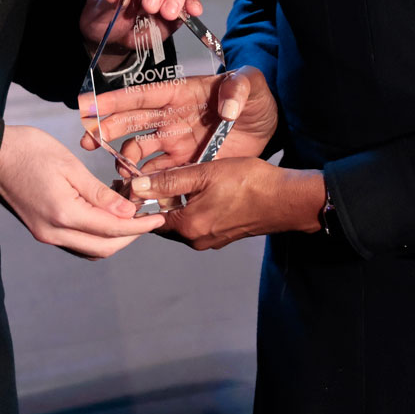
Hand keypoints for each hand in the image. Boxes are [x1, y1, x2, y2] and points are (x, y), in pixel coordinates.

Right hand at [0, 124, 166, 258]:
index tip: (159, 217)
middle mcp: (54, 233)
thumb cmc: (29, 150)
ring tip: (128, 212)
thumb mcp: (69, 165)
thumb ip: (99, 193)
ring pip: (91, 249)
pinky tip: (104, 213)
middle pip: (104, 248)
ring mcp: (46, 235)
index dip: (140, 225)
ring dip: (114, 237)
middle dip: (130, 235)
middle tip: (147, 215)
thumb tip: (127, 213)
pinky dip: (96, 234)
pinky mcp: (42, 230)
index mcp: (63, 214)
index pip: (112, 229)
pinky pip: (77, 243)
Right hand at [80, 67, 278, 172]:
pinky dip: (148, 184)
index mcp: (178, 94)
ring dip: (126, 162)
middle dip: (107, 131)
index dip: (113, 100)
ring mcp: (175, 142)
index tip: (89, 107)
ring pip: (140, 152)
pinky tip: (138, 194)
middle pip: (131, 123)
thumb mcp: (250, 84)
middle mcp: (170, 118)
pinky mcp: (186, 164)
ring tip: (120, 175)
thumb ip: (237, 90)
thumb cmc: (256, 97)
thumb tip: (227, 108)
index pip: (140, 96)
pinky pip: (160, 175)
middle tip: (87, 141)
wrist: (269, 124)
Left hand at [131, 161, 325, 251]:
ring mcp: (211, 239)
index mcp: (187, 226)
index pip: (147, 217)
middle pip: (162, 220)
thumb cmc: (249, 182)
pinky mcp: (223, 235)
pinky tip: (196, 188)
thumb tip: (135, 186)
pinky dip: (190, 206)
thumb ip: (168, 180)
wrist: (287, 200)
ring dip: (173, 202)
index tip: (127, 182)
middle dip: (153, 201)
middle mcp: (196, 239)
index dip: (136, 199)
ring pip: (180, 219)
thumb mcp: (204, 174)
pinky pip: (197, 221)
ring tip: (171, 178)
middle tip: (145, 178)